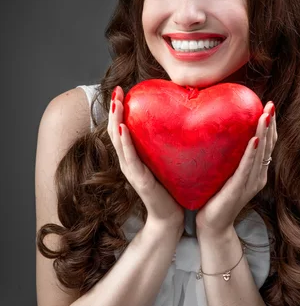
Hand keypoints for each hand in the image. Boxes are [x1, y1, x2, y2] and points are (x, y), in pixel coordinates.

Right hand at [107, 86, 184, 232]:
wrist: (171, 216)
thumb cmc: (171, 188)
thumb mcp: (166, 160)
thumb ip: (165, 143)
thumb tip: (179, 118)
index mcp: (134, 155)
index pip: (122, 128)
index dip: (119, 109)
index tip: (122, 89)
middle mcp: (128, 161)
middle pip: (115, 130)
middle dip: (115, 109)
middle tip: (118, 89)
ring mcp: (131, 171)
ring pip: (118, 141)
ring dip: (116, 121)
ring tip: (117, 103)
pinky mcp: (139, 180)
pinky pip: (129, 158)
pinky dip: (124, 143)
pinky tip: (123, 129)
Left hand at [195, 101, 276, 234]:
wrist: (212, 226)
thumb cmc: (215, 198)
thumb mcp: (225, 173)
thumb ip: (228, 156)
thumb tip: (220, 132)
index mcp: (257, 172)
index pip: (268, 144)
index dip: (270, 126)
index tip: (268, 106)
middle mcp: (258, 176)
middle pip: (269, 146)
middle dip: (271, 124)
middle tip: (270, 104)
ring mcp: (251, 183)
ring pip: (262, 154)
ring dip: (264, 133)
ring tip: (266, 115)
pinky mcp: (239, 189)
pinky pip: (247, 168)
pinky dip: (252, 153)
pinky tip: (255, 139)